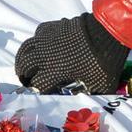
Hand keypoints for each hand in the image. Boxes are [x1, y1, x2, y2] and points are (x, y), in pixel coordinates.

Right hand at [14, 12, 129, 92]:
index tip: (39, 92)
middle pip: (24, 66)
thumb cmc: (104, 61)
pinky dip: (36, 42)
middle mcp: (45, 55)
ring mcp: (46, 39)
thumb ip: (91, 95)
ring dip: (23, 58)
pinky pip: (37, 35)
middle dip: (23, 74)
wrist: (108, 31)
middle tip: (27, 79)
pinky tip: (42, 46)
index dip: (36, 91)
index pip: (36, 84)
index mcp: (54, 71)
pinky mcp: (51, 27)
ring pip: (25, 48)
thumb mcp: (99, 85)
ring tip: (27, 64)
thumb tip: (91, 104)